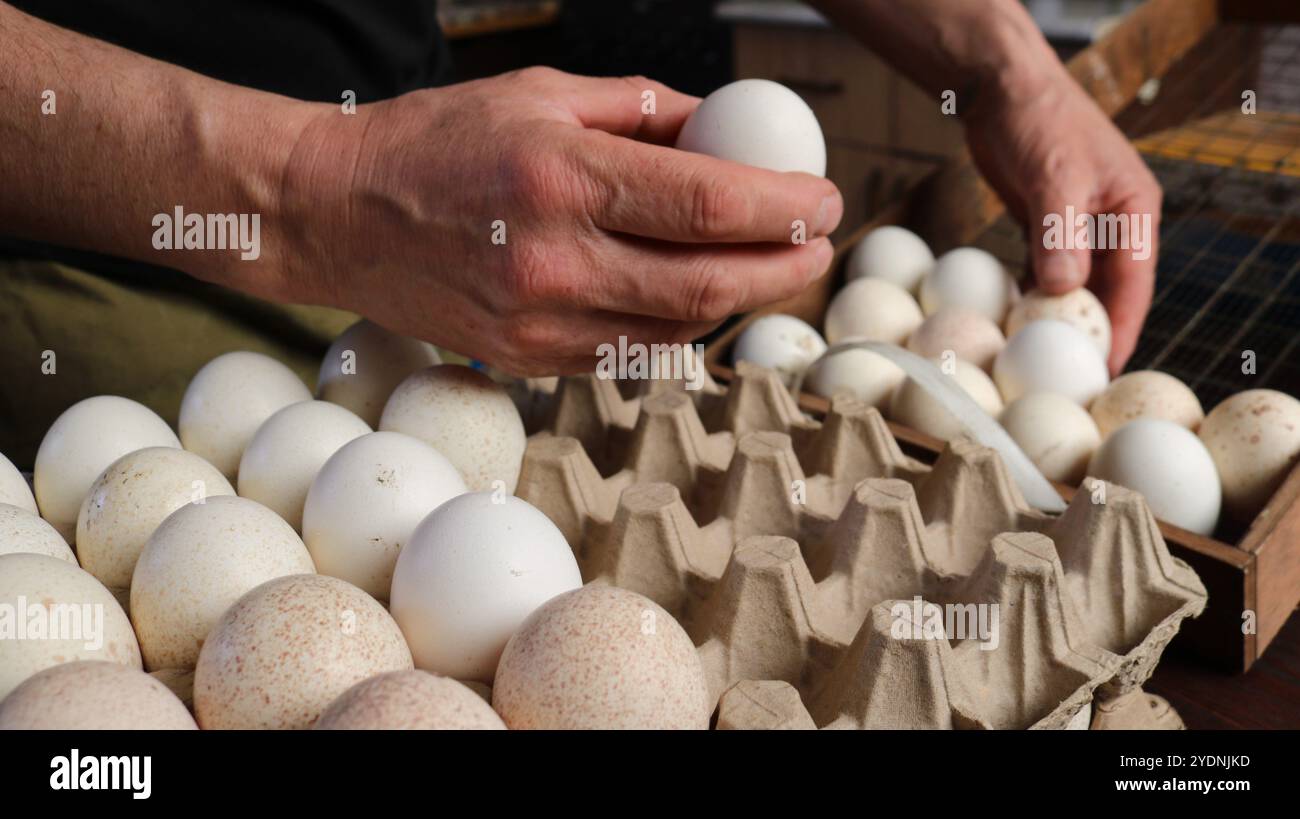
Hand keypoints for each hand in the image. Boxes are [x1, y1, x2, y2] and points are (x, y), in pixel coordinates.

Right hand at [277, 67, 841, 375]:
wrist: (337, 214)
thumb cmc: (434, 143)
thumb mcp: (539, 94)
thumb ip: (641, 111)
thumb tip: (723, 128)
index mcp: (560, 177)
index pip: (705, 205)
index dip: (782, 210)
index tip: (824, 200)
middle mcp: (552, 259)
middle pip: (707, 283)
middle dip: (782, 269)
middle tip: (819, 248)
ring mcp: (538, 322)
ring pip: (676, 330)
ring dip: (738, 302)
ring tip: (768, 268)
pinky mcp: (527, 360)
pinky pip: (630, 353)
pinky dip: (680, 329)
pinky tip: (700, 298)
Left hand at [965, 69, 1161, 373]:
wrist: (1001, 88)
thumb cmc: (1039, 122)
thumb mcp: (1054, 179)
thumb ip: (1060, 236)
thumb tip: (1063, 293)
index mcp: (1134, 212)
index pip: (1134, 286)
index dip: (1120, 331)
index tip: (1104, 372)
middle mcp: (1112, 224)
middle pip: (1106, 292)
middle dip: (1090, 334)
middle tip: (1069, 379)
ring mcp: (1077, 226)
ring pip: (1073, 285)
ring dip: (1057, 318)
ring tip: (1039, 363)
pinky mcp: (1043, 226)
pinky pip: (1043, 272)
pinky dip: (1031, 295)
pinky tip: (1013, 322)